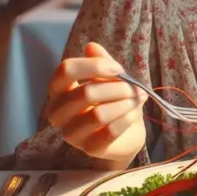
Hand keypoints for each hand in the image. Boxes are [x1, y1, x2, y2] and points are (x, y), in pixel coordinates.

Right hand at [47, 42, 147, 167]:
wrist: (125, 132)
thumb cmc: (112, 100)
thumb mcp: (108, 76)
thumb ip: (100, 62)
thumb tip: (91, 46)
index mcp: (58, 89)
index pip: (66, 70)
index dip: (94, 66)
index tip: (117, 69)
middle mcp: (57, 113)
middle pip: (85, 93)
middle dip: (117, 88)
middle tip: (135, 88)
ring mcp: (71, 134)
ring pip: (99, 115)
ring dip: (125, 103)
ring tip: (138, 99)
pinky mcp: (89, 149)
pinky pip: (110, 131)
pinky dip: (127, 119)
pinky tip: (135, 113)